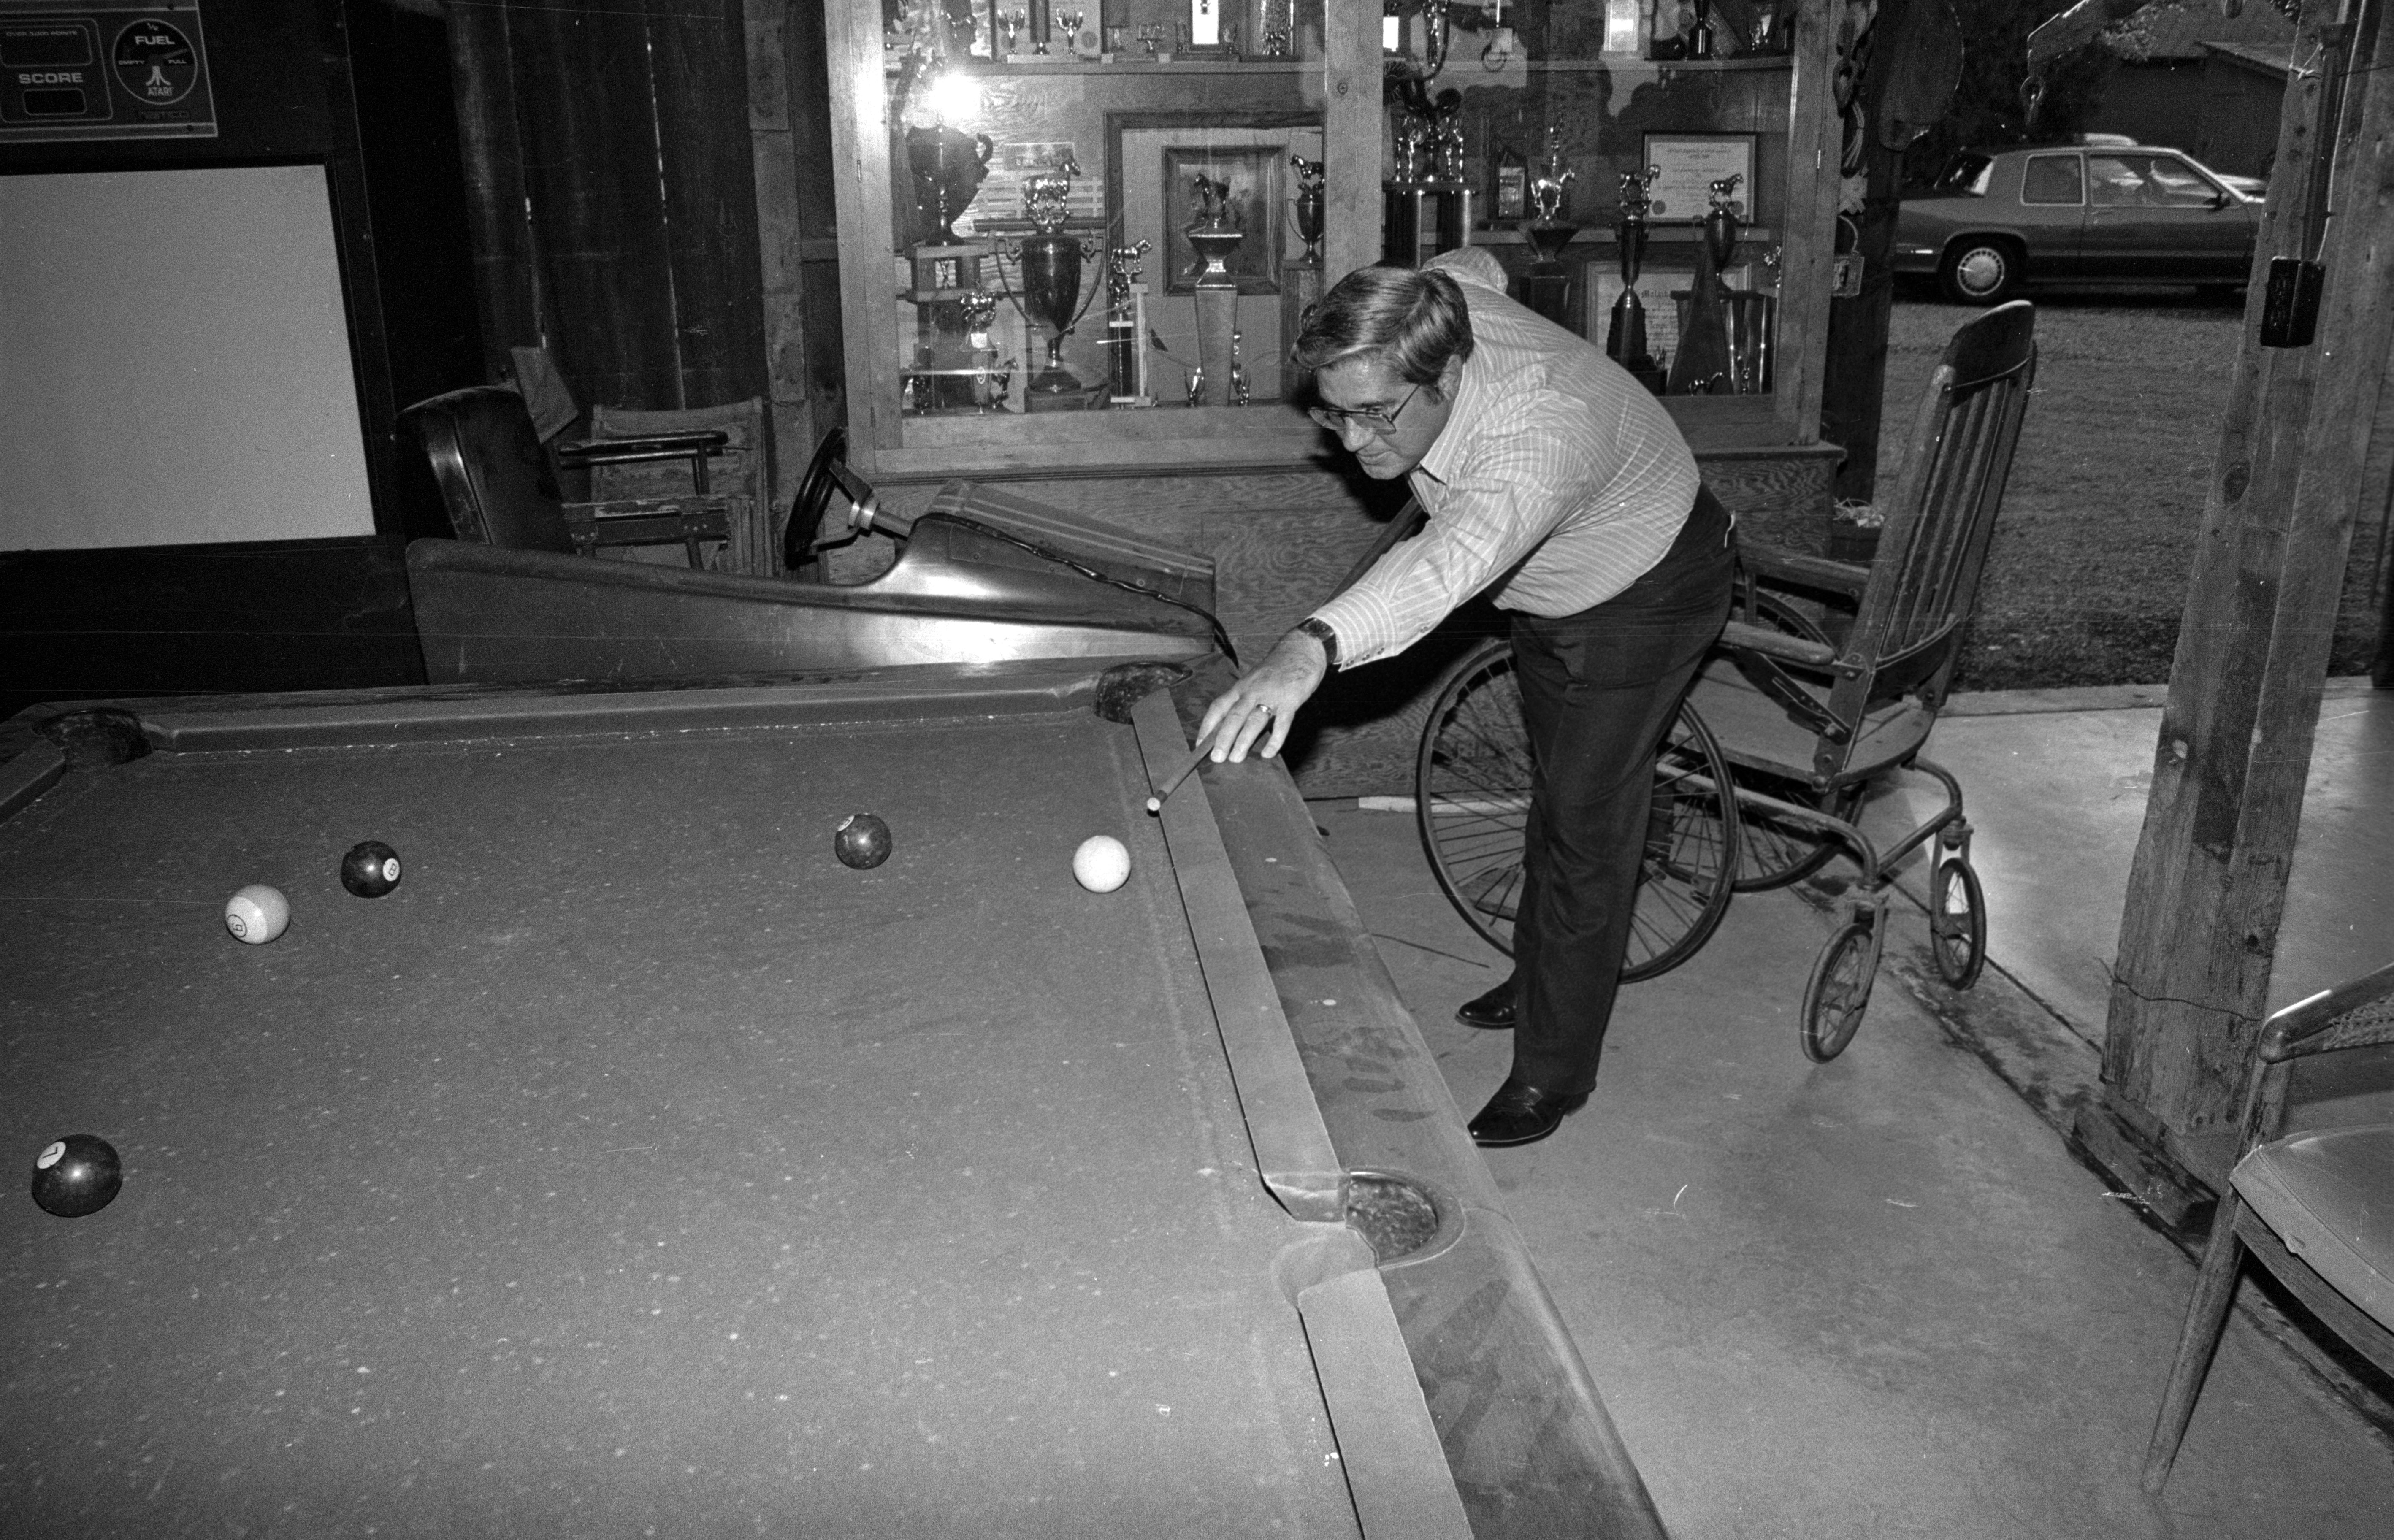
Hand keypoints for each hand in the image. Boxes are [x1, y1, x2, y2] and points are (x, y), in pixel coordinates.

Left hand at [1197, 629, 1328, 762]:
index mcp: (1241, 687)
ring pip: (1253, 720)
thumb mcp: (1255, 680)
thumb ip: (1245, 700)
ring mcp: (1271, 695)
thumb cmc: (1277, 669)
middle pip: (1233, 716)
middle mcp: (1253, 691)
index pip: (1218, 707)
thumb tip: (1232, 727)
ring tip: (1236, 758)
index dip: (1207, 726)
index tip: (1200, 744)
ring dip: (1243, 741)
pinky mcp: (1290, 700)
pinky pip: (1282, 723)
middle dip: (1223, 738)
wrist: (1302, 649)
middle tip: (1217, 757)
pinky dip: (1275, 740)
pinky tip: (1268, 753)